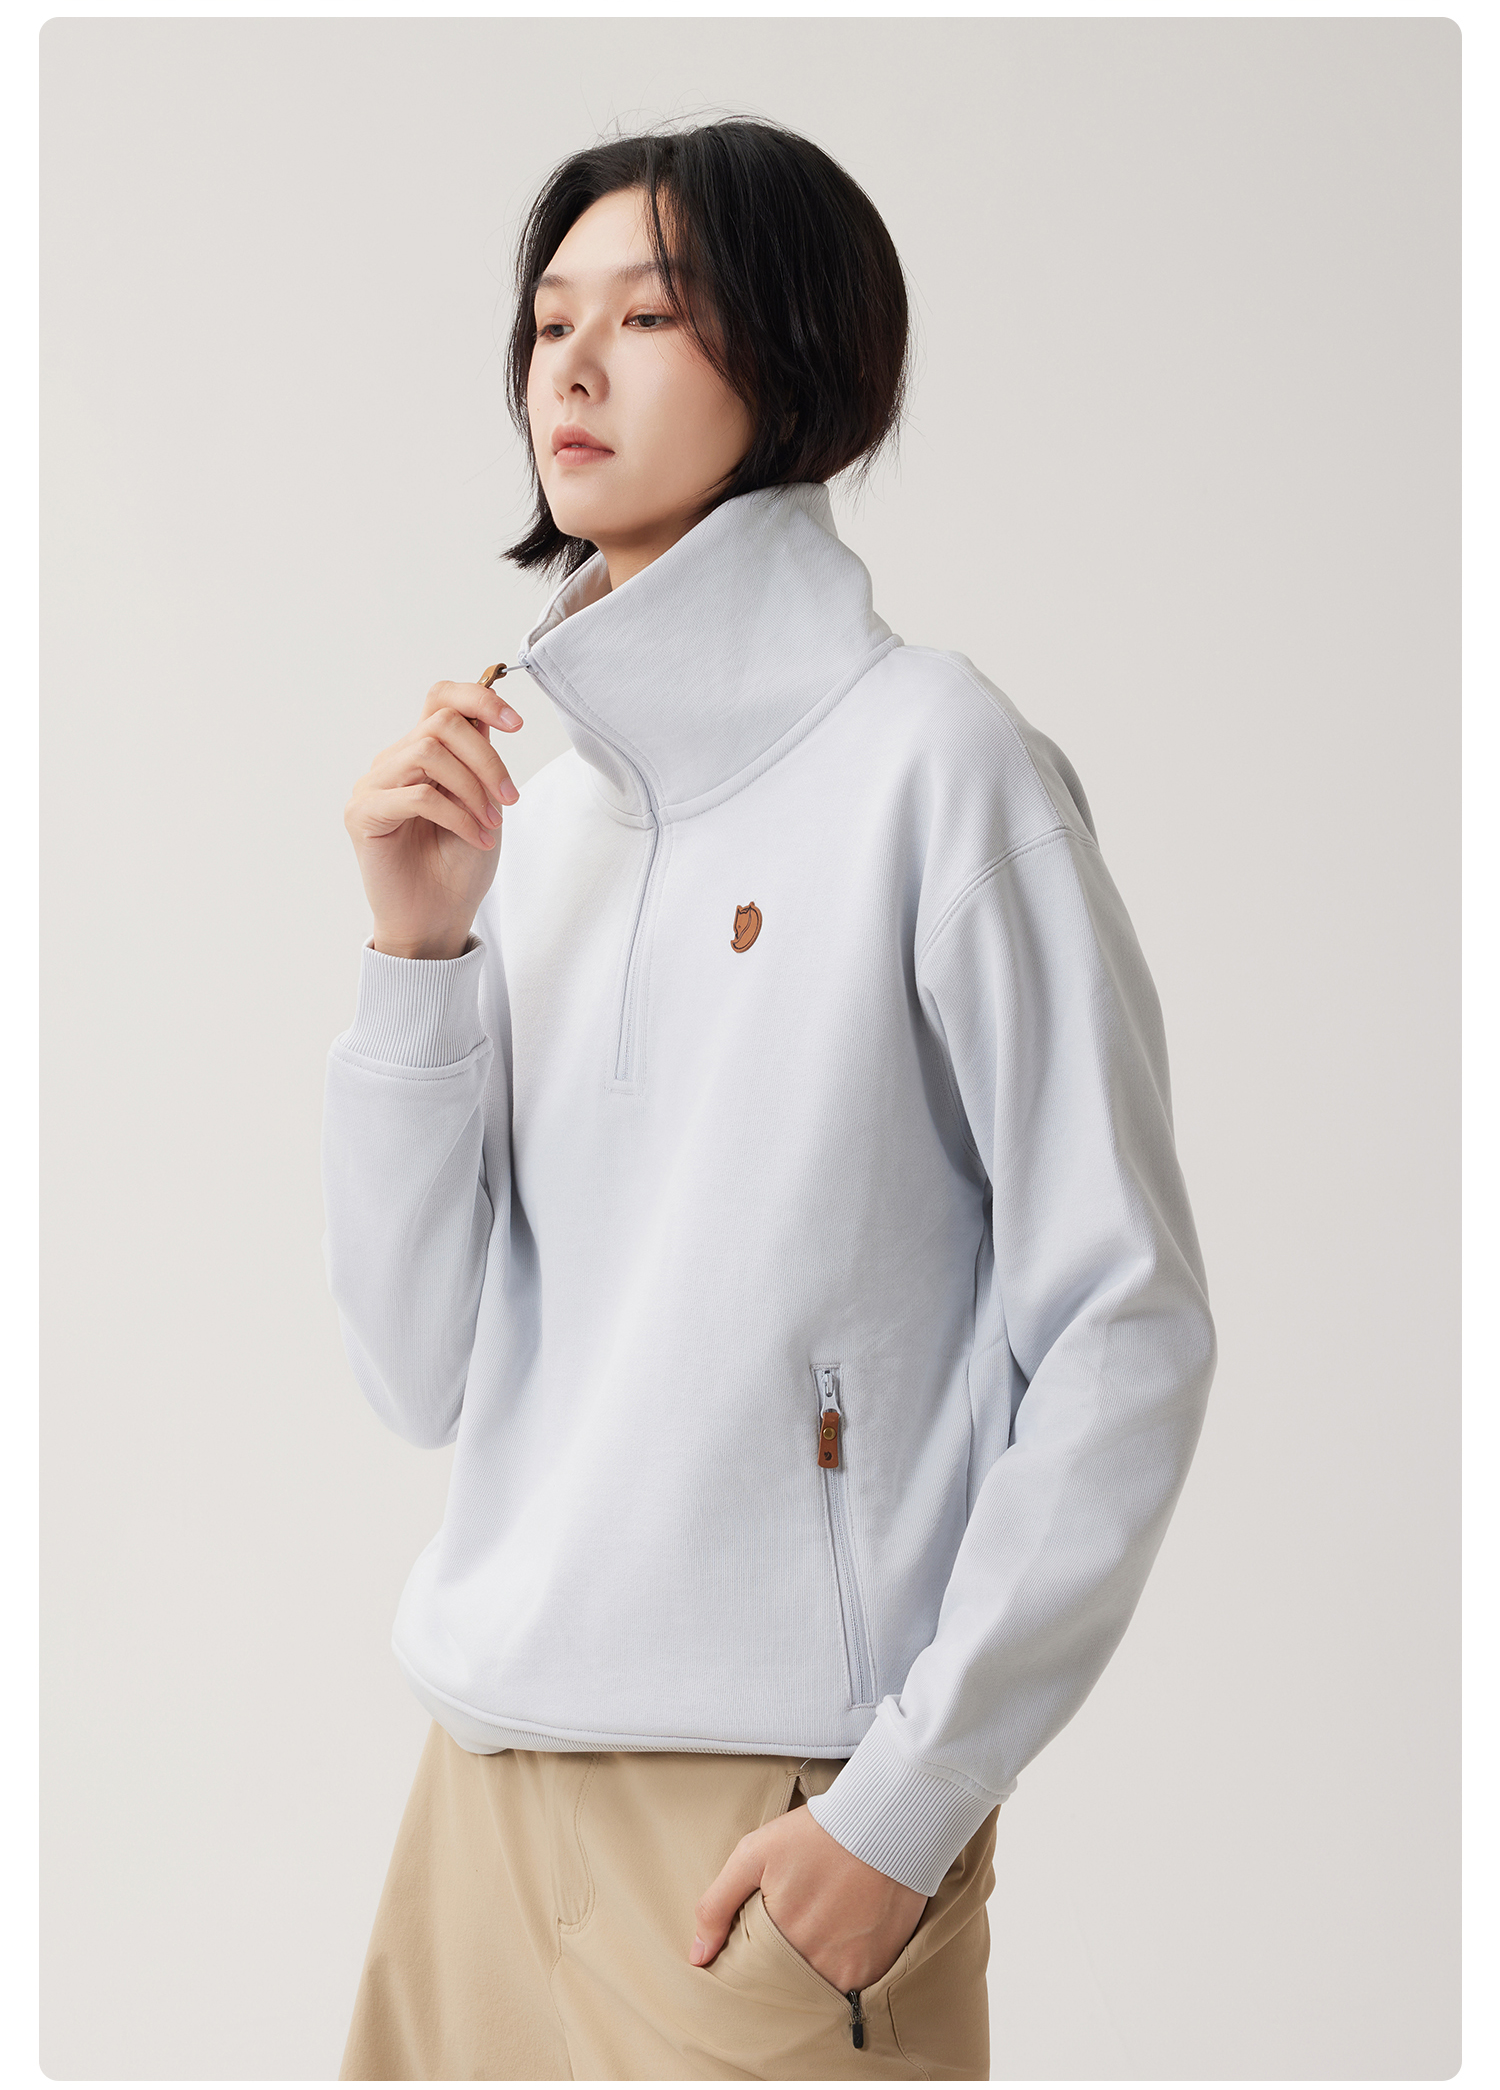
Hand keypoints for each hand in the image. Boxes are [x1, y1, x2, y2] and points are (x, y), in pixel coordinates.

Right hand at [344, 676, 524, 958]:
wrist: (437, 918)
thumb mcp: (484, 804)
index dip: (480, 697)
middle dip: (486, 757)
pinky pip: (417, 796)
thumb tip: (489, 713)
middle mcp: (394, 762)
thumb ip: (479, 759)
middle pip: (441, 722)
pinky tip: (477, 838)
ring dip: (472, 788)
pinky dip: (457, 815)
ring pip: (428, 752)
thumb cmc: (458, 866)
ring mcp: (374, 785)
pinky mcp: (363, 814)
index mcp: (422, 753)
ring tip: (491, 824)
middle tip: (510, 798)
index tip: (517, 723)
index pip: (441, 698)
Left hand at [689, 1800, 927, 1993]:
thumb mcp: (754, 1854)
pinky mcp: (876, 1966)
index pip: (754, 1975)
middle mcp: (812, 1961)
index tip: (759, 1946)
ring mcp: (847, 1968)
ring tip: (817, 1934)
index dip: (753, 1964)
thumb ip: (717, 1905)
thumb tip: (697, 1957)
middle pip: (786, 1985)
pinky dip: (843, 1970)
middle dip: (781, 1971)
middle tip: (792, 1933)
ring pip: (817, 1989)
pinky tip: (842, 1938)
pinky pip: (851, 1987)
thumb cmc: (816, 1834)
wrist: (884, 1823)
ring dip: (812, 1973)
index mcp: (778, 1938)